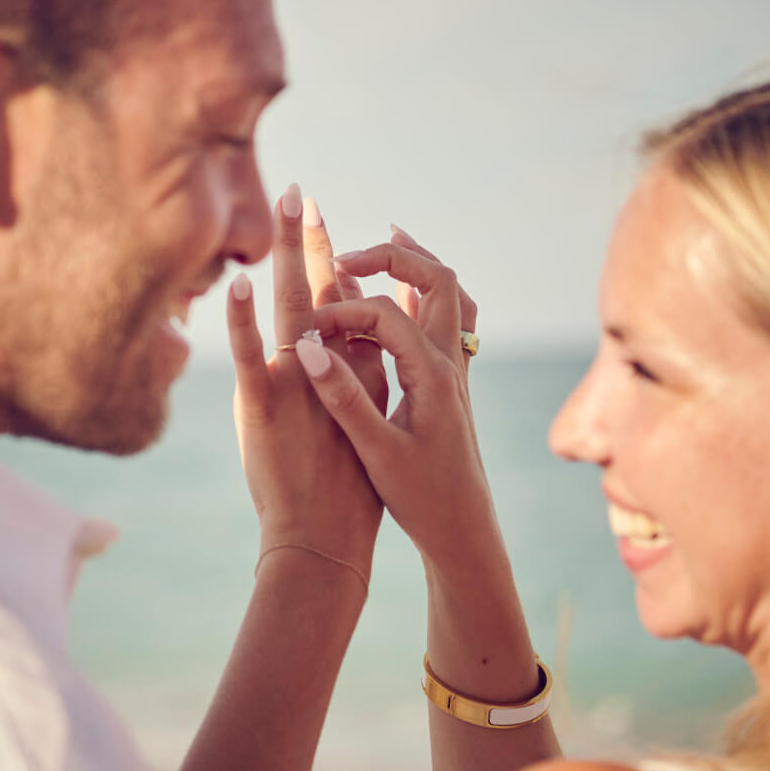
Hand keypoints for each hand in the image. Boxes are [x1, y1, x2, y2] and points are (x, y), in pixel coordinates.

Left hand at [228, 185, 387, 581]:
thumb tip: (337, 367)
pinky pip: (251, 352)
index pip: (344, 305)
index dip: (335, 263)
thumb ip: (351, 394)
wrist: (327, 542)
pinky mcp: (265, 405)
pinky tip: (242, 281)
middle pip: (323, 290)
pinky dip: (245, 317)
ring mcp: (300, 383)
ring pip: (295, 305)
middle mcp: (333, 368)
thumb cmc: (343, 499)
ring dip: (291, 252)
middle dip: (314, 240)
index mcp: (355, 373)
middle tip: (304, 195)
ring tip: (289, 206)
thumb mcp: (357, 433)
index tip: (326, 224)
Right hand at [294, 230, 501, 573]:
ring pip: (450, 297)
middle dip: (394, 256)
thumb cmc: (421, 497)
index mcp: (432, 374)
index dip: (340, 313)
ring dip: (419, 267)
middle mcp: (450, 364)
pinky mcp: (452, 385)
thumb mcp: (376, 451)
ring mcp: (456, 372)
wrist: (463, 529)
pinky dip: (425, 296)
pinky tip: (405, 293)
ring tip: (390, 241)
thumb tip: (308, 350)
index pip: (385, 313)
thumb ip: (343, 398)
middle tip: (348, 256)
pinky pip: (448, 321)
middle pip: (437, 280)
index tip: (306, 332)